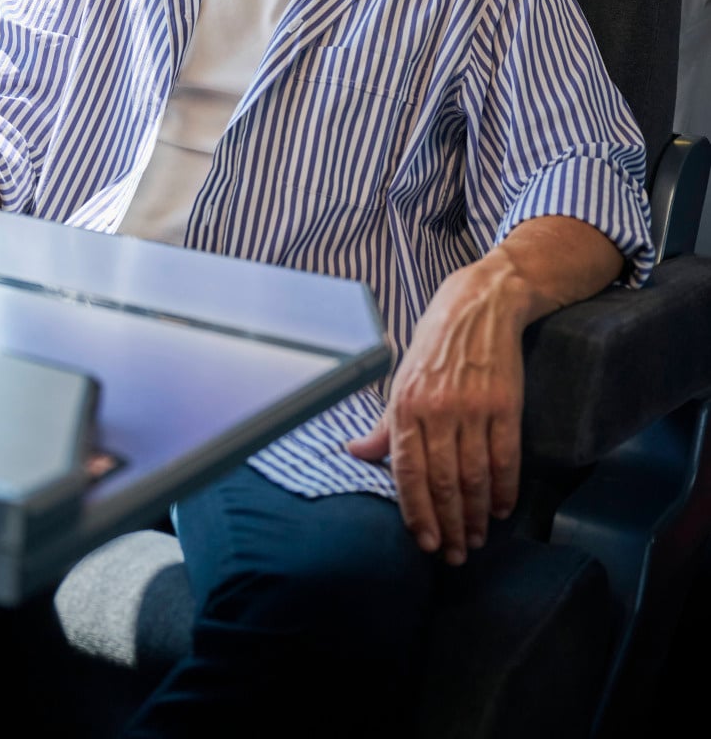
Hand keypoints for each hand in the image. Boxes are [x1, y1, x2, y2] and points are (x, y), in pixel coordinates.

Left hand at [346, 254, 524, 565]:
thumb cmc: (435, 345)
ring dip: (476, 515)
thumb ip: (384, 425)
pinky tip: (501, 508)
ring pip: (474, 476)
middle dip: (449, 526)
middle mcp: (437, 409)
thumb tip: (355, 453)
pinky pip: (506, 457)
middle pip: (443, 482)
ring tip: (477, 538)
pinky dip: (505, 489)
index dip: (417, 512)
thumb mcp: (400, 380)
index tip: (425, 543)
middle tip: (455, 555)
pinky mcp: (505, 404)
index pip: (407, 472)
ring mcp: (473, 408)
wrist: (479, 305)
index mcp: (405, 406)